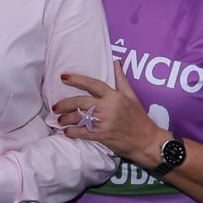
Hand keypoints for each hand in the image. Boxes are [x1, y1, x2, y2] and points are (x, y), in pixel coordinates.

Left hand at [54, 68, 168, 168]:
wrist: (147, 140)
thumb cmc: (139, 118)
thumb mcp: (132, 96)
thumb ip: (121, 80)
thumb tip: (116, 62)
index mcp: (114, 96)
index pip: (93, 84)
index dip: (77, 80)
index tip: (63, 77)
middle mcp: (108, 107)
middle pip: (82, 102)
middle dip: (66, 104)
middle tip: (55, 106)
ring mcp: (105, 122)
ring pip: (81, 118)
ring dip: (67, 119)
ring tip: (59, 120)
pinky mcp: (103, 136)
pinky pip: (84, 133)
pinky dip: (73, 133)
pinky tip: (66, 132)